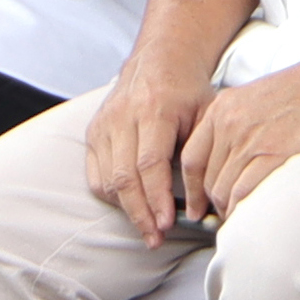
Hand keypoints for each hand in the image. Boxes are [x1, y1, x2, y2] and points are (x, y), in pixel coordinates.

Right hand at [83, 59, 210, 238]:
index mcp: (155, 109)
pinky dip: (111, 196)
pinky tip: (130, 208)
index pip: (150, 163)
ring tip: (147, 230)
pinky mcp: (93, 132)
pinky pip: (96, 174)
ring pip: (108, 179)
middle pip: (126, 177)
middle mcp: (123, 116)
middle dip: (141, 213)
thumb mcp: (206, 113)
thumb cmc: (188, 91)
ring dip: (127, 210)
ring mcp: (104, 124)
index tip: (167, 224)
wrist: (159, 60)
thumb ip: (202, 153)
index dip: (157, 198)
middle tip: (155, 238)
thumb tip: (203, 201)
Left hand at [181, 47, 299, 218]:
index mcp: (222, 108)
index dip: (192, 188)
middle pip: (208, 180)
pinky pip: (244, 194)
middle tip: (231, 214)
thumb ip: (239, 125)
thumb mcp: (259, 98)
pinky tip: (255, 215)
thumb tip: (235, 161)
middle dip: (216, 204)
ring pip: (223, 191)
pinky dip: (245, 211)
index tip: (197, 205)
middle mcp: (229, 124)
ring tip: (246, 217)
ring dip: (232, 211)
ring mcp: (249, 140)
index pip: (191, 158)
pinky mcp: (273, 155)